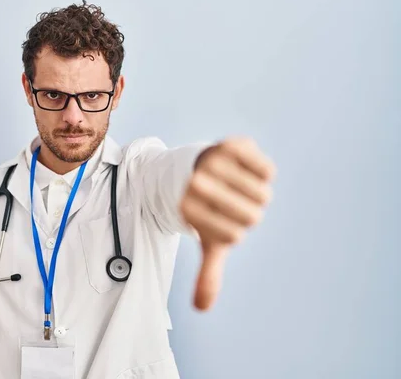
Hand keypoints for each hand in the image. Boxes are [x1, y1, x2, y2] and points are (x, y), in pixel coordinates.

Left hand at [179, 138, 275, 310]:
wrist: (200, 170)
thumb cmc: (210, 211)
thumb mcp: (210, 241)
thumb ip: (208, 272)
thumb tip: (201, 308)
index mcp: (189, 208)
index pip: (228, 235)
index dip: (232, 237)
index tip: (228, 233)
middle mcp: (199, 183)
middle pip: (245, 214)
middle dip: (251, 226)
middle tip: (245, 214)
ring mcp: (216, 161)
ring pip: (255, 191)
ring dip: (261, 203)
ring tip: (249, 196)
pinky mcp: (233, 145)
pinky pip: (260, 163)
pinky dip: (264, 173)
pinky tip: (255, 176)